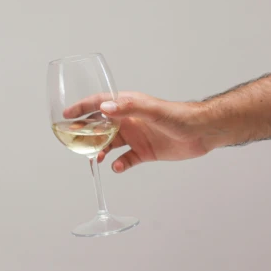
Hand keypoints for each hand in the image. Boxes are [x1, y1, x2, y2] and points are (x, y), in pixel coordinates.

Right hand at [64, 92, 213, 172]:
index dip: (82, 108)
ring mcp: (136, 136)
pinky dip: (118, 164)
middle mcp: (129, 120)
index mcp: (128, 105)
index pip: (99, 104)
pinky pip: (125, 159)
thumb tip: (105, 108)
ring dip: (100, 150)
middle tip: (74, 142)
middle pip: (100, 126)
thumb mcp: (153, 110)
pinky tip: (116, 167)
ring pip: (109, 144)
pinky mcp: (144, 152)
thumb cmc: (181, 116)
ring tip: (95, 158)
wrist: (203, 132)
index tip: (67, 115)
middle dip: (86, 133)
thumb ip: (128, 107)